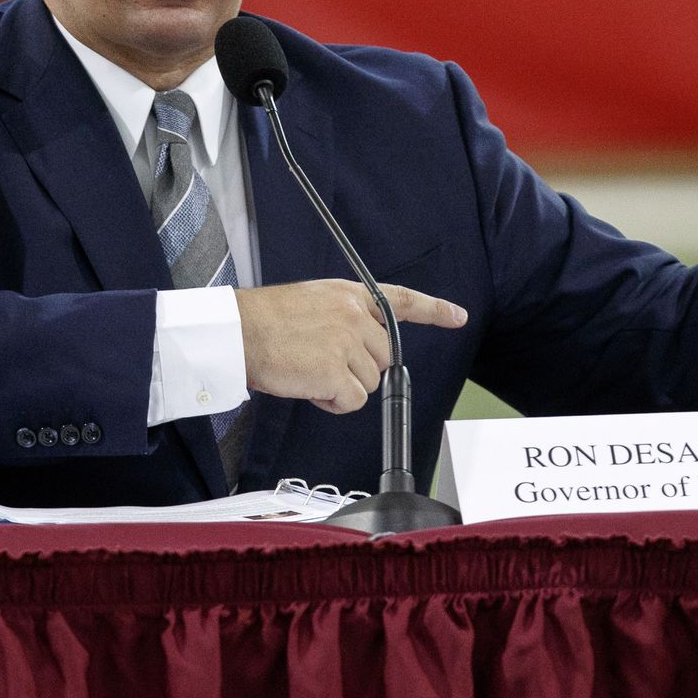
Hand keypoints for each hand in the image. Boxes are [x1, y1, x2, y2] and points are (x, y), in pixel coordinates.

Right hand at [235, 280, 467, 413]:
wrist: (239, 332)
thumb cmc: (265, 320)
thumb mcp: (313, 301)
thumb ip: (344, 317)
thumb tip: (361, 348)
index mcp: (350, 295)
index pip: (401, 300)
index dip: (434, 310)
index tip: (457, 316)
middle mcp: (356, 316)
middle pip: (384, 356)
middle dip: (359, 367)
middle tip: (322, 363)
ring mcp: (349, 343)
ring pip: (370, 382)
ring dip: (343, 386)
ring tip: (309, 371)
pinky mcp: (338, 372)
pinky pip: (353, 401)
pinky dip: (333, 402)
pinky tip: (310, 387)